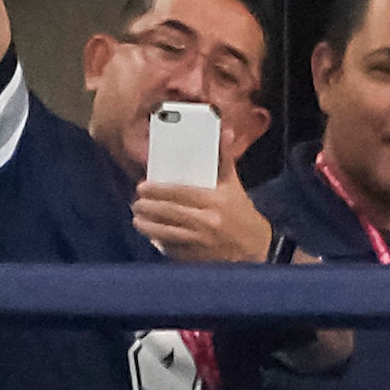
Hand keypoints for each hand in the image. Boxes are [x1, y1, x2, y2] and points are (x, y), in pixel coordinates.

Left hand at [133, 171, 273, 262]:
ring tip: (137, 219)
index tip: (141, 187)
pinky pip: (171, 248)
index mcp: (215, 200)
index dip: (157, 190)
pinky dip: (159, 242)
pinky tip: (150, 235)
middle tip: (135, 202)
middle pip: (168, 212)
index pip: (179, 192)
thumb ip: (224, 158)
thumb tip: (225, 131)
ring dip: (147, 226)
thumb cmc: (240, 213)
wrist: (254, 247)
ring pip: (166, 232)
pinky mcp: (196, 257)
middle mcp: (206, 221)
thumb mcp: (233, 184)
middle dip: (147, 207)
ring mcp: (200, 242)